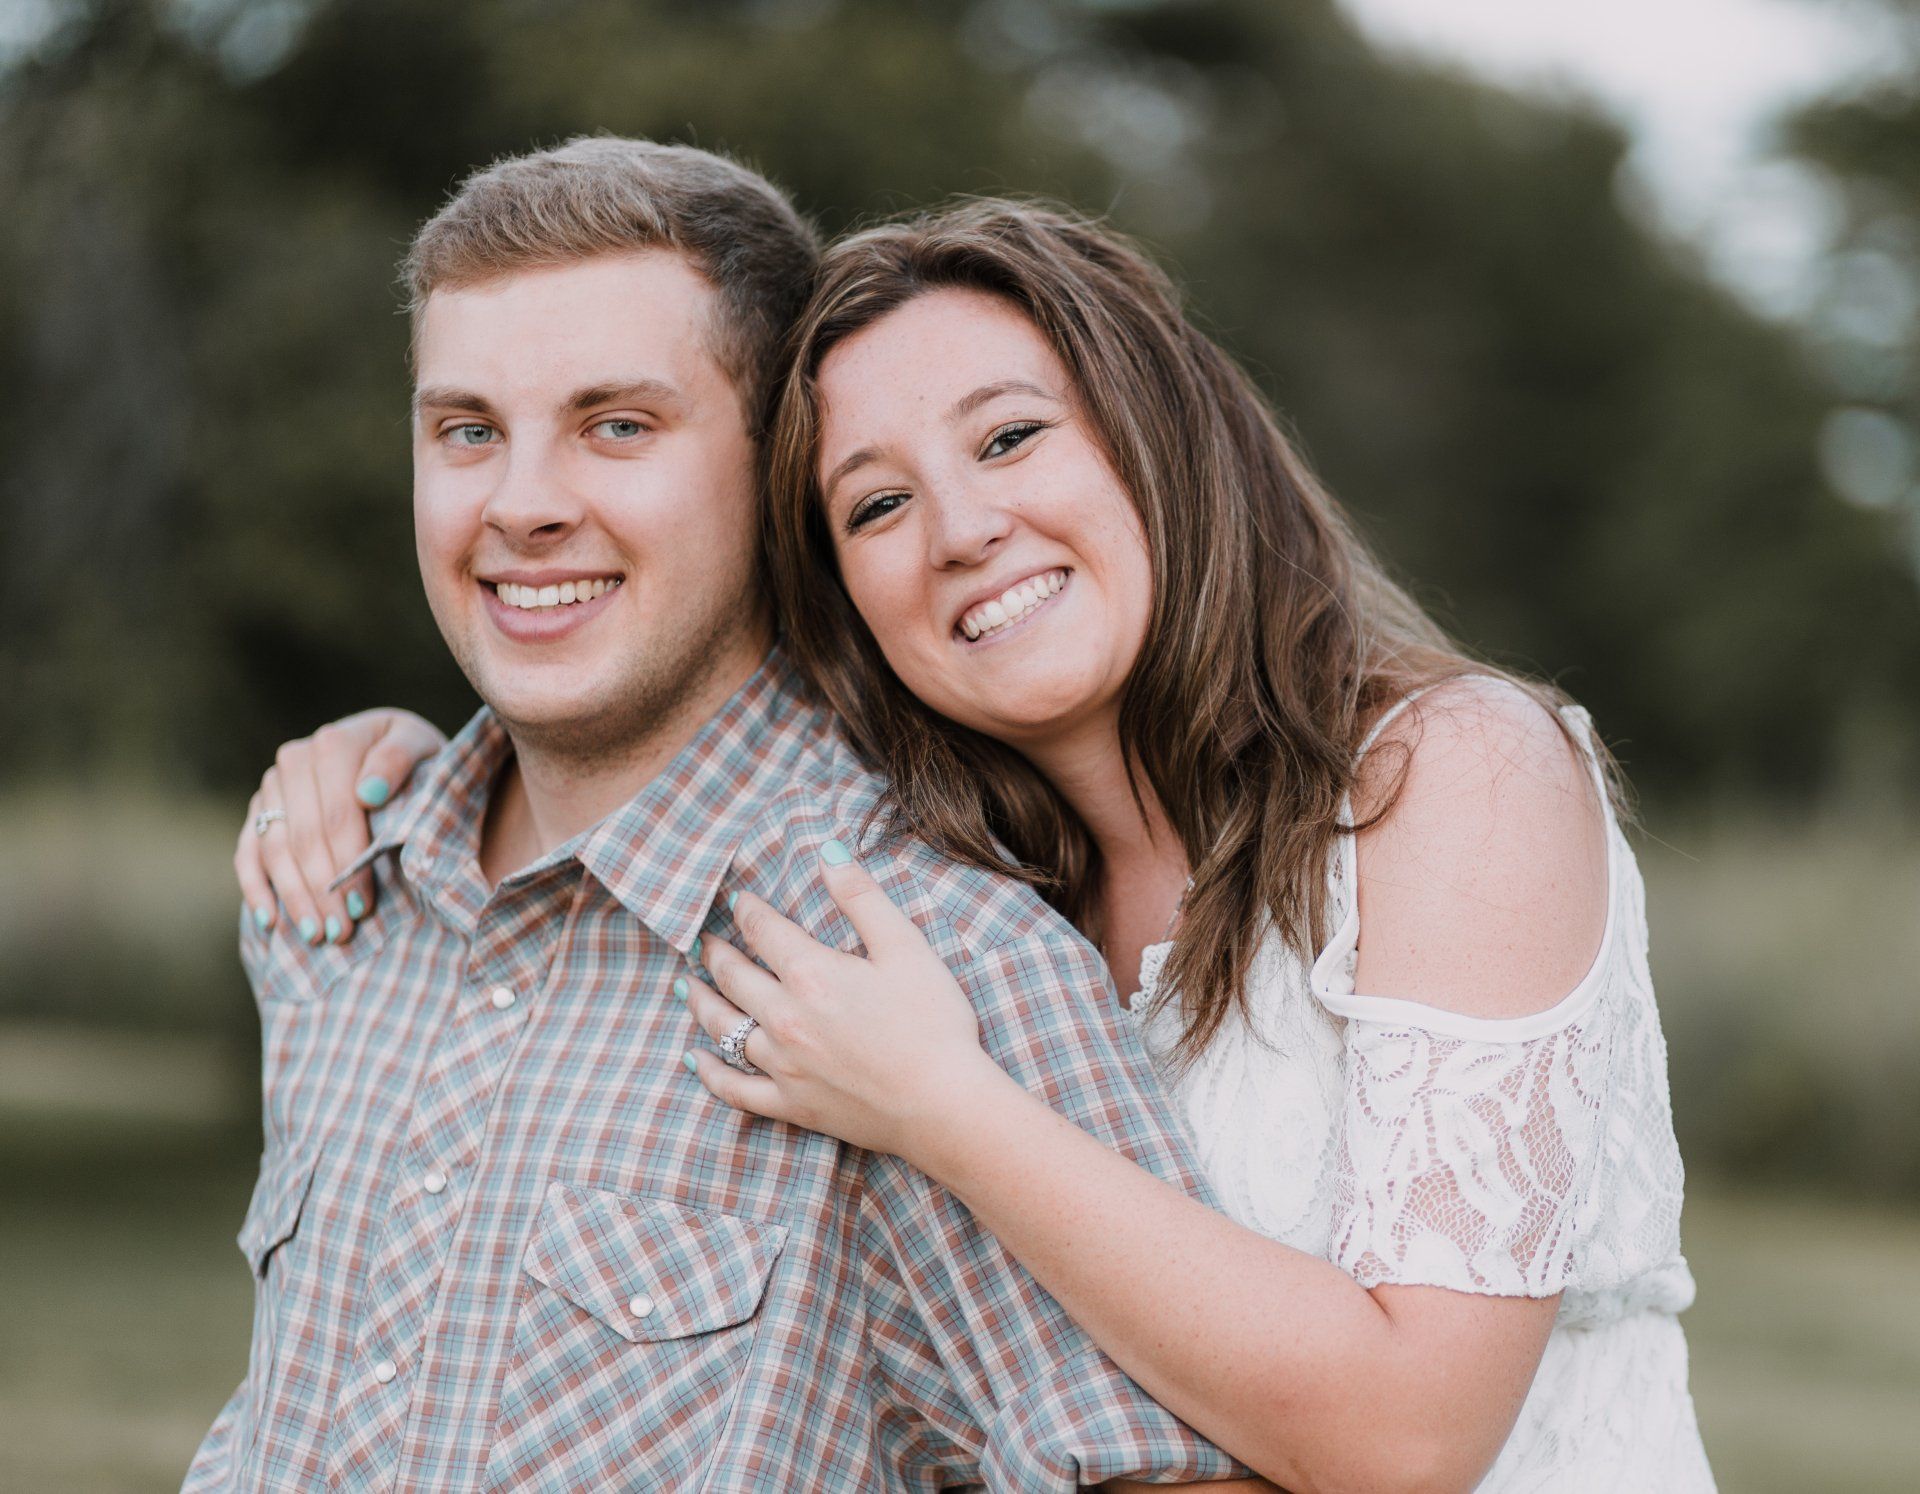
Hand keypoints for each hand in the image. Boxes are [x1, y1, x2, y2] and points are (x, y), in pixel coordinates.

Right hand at [235, 708, 444, 943]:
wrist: (387, 747)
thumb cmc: (412, 757)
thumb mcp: (419, 746)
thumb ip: (397, 760)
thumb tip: (368, 793)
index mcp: (333, 744)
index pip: (338, 815)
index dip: (348, 863)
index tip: (363, 905)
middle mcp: (294, 761)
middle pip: (303, 837)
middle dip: (321, 890)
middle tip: (340, 933)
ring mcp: (272, 786)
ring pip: (274, 849)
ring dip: (293, 897)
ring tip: (315, 935)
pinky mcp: (259, 809)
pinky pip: (248, 852)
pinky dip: (254, 888)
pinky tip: (269, 922)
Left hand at [681, 840, 1008, 1159]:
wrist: (944, 1105)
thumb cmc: (934, 1023)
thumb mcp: (905, 947)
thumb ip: (862, 897)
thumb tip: (828, 852)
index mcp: (811, 974)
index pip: (763, 931)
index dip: (748, 910)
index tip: (738, 899)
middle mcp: (784, 1017)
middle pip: (733, 977)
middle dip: (716, 953)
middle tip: (704, 940)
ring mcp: (782, 1065)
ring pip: (722, 1028)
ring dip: (701, 1003)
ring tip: (688, 987)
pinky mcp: (791, 1105)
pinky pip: (734, 1089)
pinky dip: (709, 1073)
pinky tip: (694, 1060)